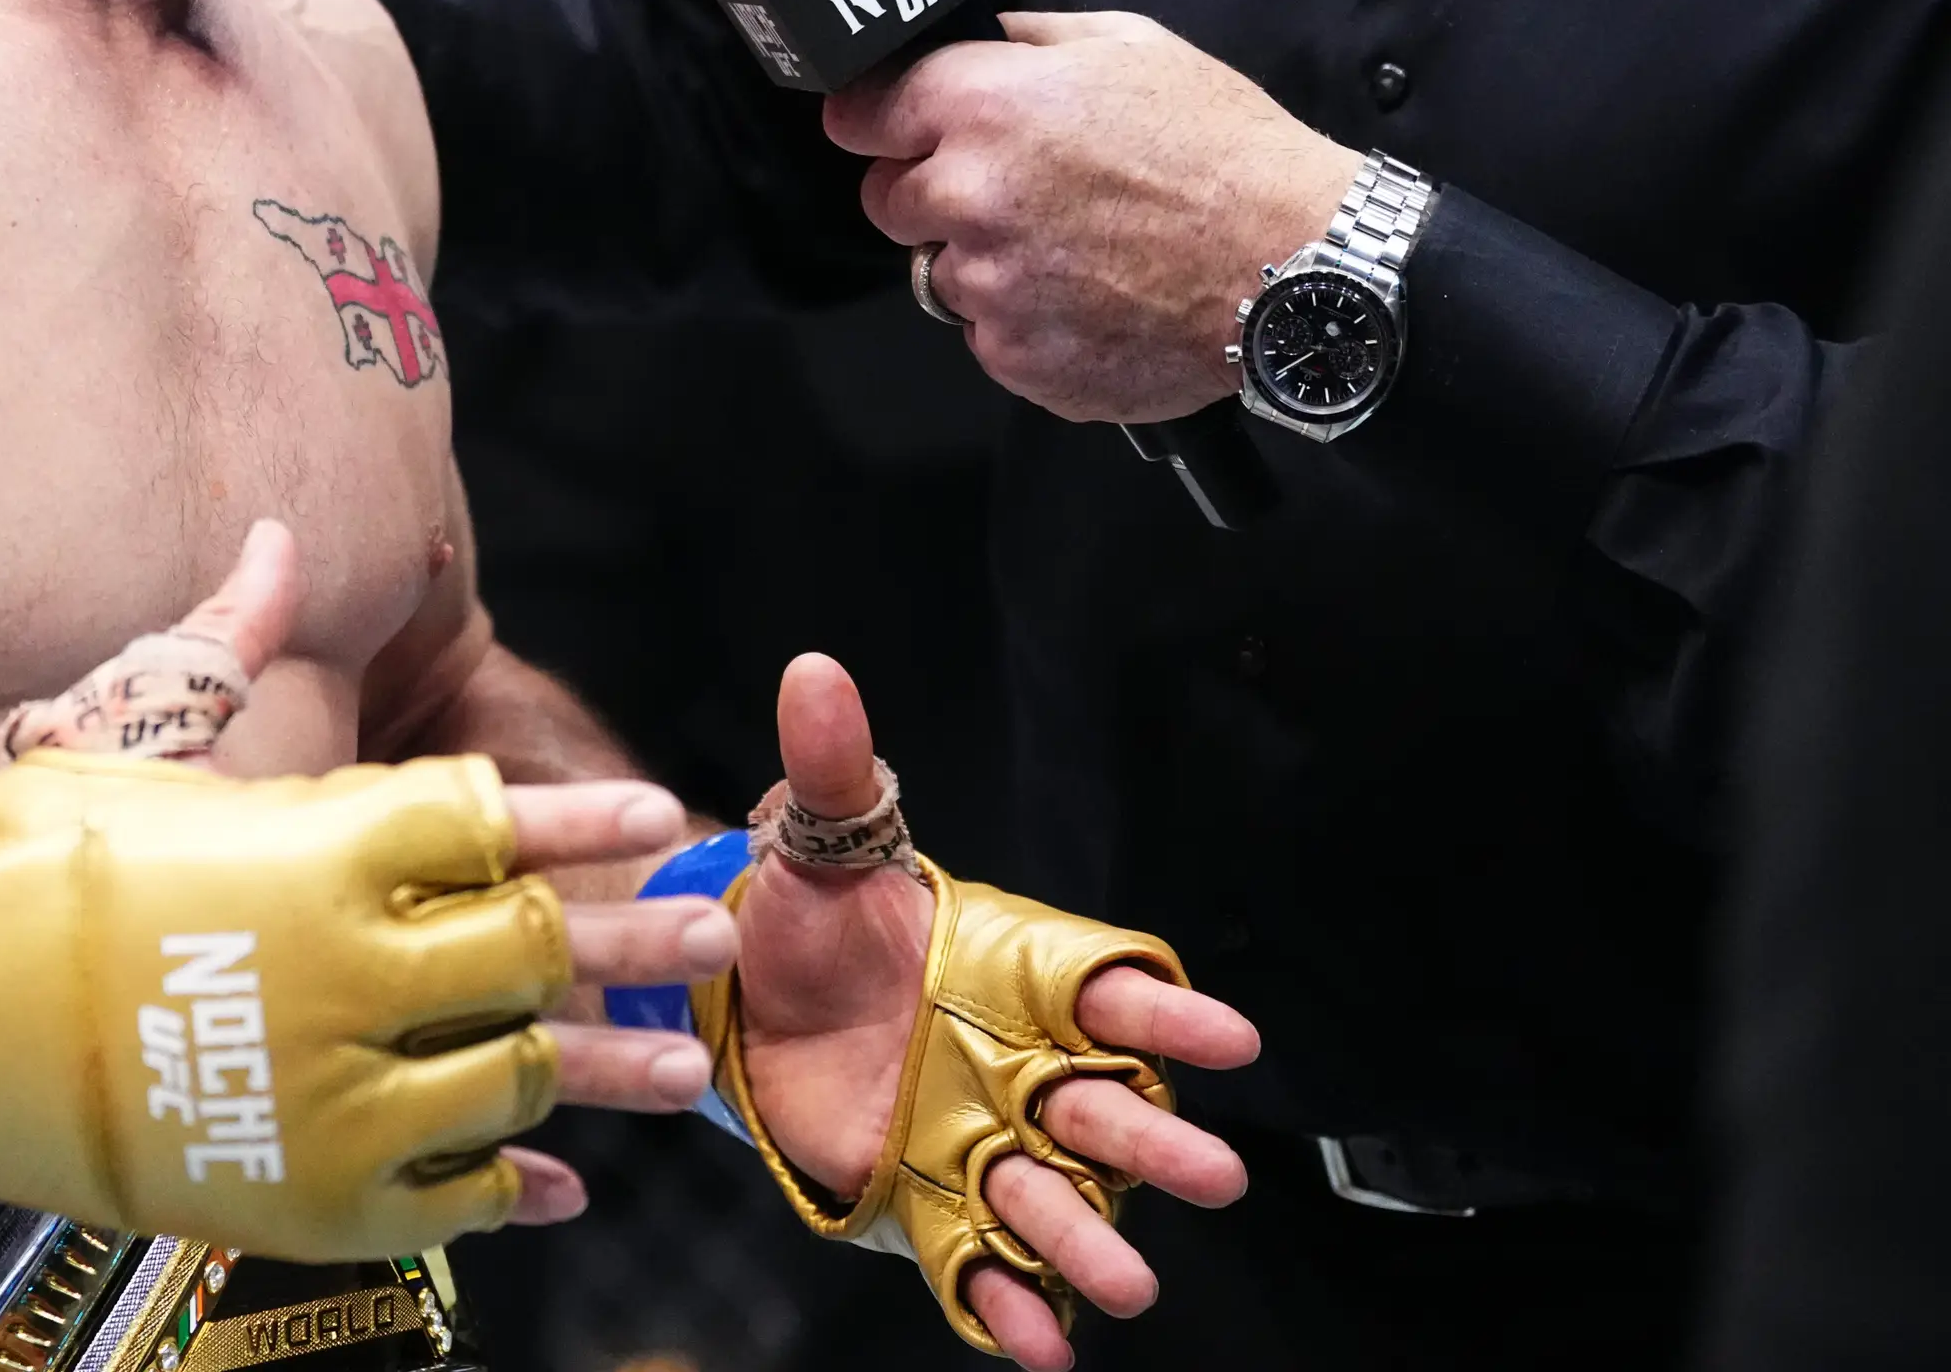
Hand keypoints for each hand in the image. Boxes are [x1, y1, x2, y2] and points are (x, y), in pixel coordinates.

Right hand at [12, 522, 738, 1224]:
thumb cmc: (23, 860)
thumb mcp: (128, 733)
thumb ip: (227, 640)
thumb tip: (278, 537)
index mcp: (320, 846)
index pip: (492, 817)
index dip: (581, 817)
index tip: (658, 814)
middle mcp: (351, 968)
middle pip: (533, 948)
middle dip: (635, 937)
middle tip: (718, 932)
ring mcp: (339, 1090)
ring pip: (515, 1077)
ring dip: (608, 1072)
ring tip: (683, 1071)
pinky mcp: (313, 1192)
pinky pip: (452, 1194)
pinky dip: (512, 1187)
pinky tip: (560, 1184)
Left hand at [734, 658, 1259, 1370]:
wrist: (744, 999)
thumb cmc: (808, 917)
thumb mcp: (814, 843)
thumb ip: (830, 769)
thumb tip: (812, 671)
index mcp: (1018, 978)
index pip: (1113, 993)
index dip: (1171, 1021)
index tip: (1231, 1042)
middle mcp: (1020, 1067)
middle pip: (1105, 1108)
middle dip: (1159, 1143)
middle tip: (1214, 1177)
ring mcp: (980, 1143)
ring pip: (1051, 1195)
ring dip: (1090, 1239)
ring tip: (1129, 1284)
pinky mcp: (928, 1204)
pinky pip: (976, 1264)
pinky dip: (1010, 1308)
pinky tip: (1041, 1347)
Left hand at [825, 12, 1358, 424]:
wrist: (1296, 266)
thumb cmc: (1225, 155)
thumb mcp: (1132, 46)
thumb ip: (1032, 39)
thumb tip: (980, 40)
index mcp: (983, 107)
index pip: (859, 115)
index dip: (878, 122)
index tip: (892, 131)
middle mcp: (969, 196)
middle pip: (888, 201)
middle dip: (936, 196)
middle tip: (1020, 194)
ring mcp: (989, 285)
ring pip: (941, 275)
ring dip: (986, 264)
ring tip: (1076, 250)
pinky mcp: (1016, 356)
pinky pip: (988, 337)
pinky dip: (1027, 325)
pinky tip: (1092, 298)